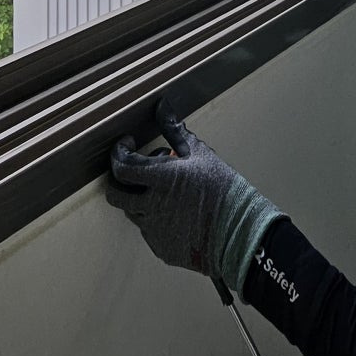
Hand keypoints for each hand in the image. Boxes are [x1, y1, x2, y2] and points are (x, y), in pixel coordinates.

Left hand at [106, 98, 282, 293]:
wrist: (240, 233)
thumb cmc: (223, 190)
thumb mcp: (200, 154)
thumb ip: (175, 130)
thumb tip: (162, 107)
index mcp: (160, 179)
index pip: (121, 166)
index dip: (118, 153)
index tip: (127, 145)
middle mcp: (151, 206)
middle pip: (115, 194)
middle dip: (118, 180)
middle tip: (131, 170)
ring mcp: (154, 230)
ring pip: (131, 211)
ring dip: (139, 198)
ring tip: (164, 190)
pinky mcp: (161, 248)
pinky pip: (148, 230)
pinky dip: (154, 218)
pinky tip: (174, 211)